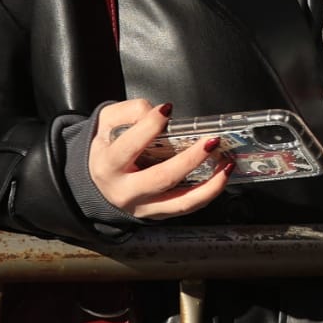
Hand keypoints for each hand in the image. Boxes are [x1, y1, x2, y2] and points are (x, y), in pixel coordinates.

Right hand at [88, 99, 230, 219]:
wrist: (97, 183)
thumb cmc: (107, 149)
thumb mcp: (107, 123)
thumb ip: (129, 112)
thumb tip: (158, 113)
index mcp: (108, 166)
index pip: (129, 147)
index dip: (149, 126)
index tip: (167, 109)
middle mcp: (126, 191)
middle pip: (162, 178)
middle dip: (191, 159)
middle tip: (211, 141)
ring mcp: (144, 207)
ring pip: (181, 202)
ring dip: (209, 184)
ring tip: (226, 164)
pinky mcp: (158, 214)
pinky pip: (187, 207)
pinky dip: (208, 193)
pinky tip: (221, 176)